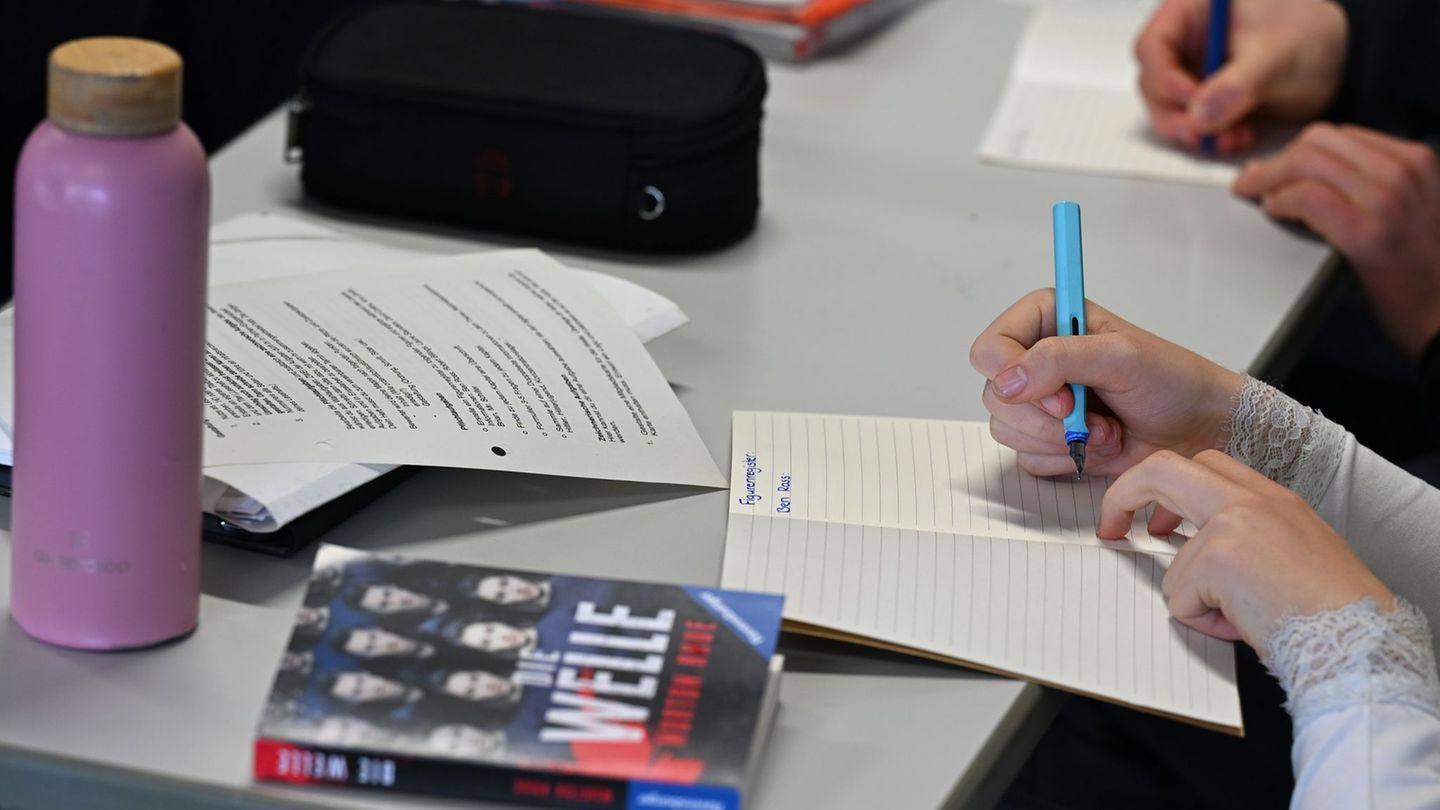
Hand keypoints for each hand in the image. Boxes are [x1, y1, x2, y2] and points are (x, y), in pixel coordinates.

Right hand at [969, 290, 1244, 477]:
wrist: (1197, 428)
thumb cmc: (1172, 382)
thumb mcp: (1121, 356)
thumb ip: (1060, 358)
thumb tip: (1008, 380)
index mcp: (1046, 320)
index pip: (990, 348)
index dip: (1014, 376)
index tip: (1059, 396)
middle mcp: (1035, 359)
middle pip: (995, 395)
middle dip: (1047, 417)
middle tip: (1089, 416)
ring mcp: (1039, 401)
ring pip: (1007, 429)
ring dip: (1061, 439)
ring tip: (1106, 430)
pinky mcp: (1045, 438)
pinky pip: (1027, 456)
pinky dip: (1064, 459)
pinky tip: (1098, 446)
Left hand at [1098, 449, 1393, 657]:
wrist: (1358, 640)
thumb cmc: (1332, 612)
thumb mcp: (1292, 553)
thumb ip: (1247, 537)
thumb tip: (1194, 551)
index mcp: (1272, 498)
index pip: (1206, 464)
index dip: (1168, 485)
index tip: (1153, 516)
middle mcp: (1253, 500)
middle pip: (1165, 468)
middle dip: (1125, 493)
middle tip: (1111, 525)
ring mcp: (1232, 524)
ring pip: (1175, 563)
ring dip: (1198, 601)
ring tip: (1244, 615)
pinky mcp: (1217, 557)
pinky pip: (1181, 599)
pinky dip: (1205, 622)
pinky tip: (1244, 625)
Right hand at [1135, 0, 1347, 153]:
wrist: (1339, 60)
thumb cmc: (1311, 36)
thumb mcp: (1276, 55)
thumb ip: (1237, 83)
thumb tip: (1200, 114)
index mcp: (1194, 11)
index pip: (1153, 44)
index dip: (1163, 76)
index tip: (1191, 99)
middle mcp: (1187, 41)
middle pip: (1153, 82)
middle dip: (1176, 113)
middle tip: (1201, 133)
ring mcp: (1193, 72)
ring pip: (1167, 108)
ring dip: (1192, 131)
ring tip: (1229, 138)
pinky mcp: (1205, 99)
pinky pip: (1190, 123)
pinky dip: (1208, 137)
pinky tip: (1237, 137)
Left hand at [1234, 124, 1439, 357]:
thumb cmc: (1423, 267)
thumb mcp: (1413, 205)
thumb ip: (1373, 183)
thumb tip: (1311, 171)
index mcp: (1416, 161)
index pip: (1340, 136)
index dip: (1297, 150)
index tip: (1275, 166)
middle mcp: (1403, 173)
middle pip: (1317, 143)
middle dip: (1276, 160)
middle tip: (1252, 180)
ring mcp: (1387, 200)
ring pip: (1306, 164)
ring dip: (1268, 178)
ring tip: (1255, 195)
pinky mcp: (1366, 233)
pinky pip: (1306, 198)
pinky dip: (1279, 201)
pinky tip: (1273, 212)